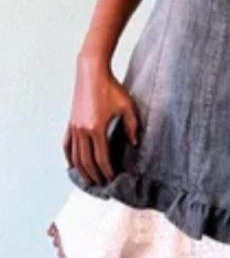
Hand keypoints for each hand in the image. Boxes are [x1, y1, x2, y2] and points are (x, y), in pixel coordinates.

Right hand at [62, 57, 139, 185]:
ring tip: (90, 180)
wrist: (91, 73)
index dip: (107, 170)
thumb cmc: (111, 87)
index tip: (112, 179)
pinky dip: (69, 157)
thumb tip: (134, 144)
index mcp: (97, 128)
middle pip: (86, 161)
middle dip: (94, 175)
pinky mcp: (70, 122)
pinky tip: (73, 165)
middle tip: (102, 184)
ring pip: (75, 156)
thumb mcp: (127, 105)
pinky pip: (67, 145)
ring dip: (82, 170)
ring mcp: (74, 127)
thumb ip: (132, 126)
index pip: (101, 157)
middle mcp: (82, 130)